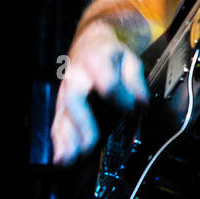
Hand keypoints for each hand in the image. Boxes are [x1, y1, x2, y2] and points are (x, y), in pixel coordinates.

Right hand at [51, 21, 148, 164]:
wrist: (91, 41)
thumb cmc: (111, 52)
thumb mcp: (130, 58)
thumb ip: (136, 80)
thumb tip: (141, 101)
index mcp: (95, 60)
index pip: (107, 81)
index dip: (119, 96)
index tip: (130, 109)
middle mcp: (76, 75)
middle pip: (75, 99)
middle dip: (81, 122)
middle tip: (89, 143)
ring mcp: (66, 88)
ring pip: (63, 113)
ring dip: (65, 137)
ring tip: (69, 157)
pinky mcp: (62, 100)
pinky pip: (58, 120)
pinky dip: (58, 139)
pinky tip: (60, 155)